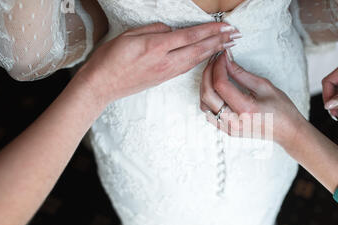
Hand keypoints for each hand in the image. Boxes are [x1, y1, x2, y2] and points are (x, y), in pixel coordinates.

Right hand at [73, 22, 237, 106]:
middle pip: (199, 50)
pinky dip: (201, 60)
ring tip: (228, 44)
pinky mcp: (164, 79)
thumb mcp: (130, 35)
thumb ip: (154, 30)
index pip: (190, 36)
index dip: (210, 30)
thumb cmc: (110, 59)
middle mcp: (165, 62)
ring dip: (214, 51)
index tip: (225, 26)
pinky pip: (187, 68)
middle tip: (236, 35)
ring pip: (196, 60)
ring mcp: (166, 72)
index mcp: (156, 47)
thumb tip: (171, 30)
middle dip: (219, 41)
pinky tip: (208, 56)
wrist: (102, 85)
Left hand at [200, 53, 304, 147]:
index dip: (218, 66)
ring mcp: (229, 128)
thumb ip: (241, 74)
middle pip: (207, 94)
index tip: (221, 56)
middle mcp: (234, 121)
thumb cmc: (282, 111)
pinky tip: (214, 89)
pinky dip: (207, 99)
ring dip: (204, 86)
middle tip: (214, 61)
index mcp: (246, 109)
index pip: (220, 84)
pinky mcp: (227, 130)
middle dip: (207, 73)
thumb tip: (226, 61)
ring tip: (213, 73)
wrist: (288, 131)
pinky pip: (208, 113)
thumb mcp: (264, 86)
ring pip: (204, 104)